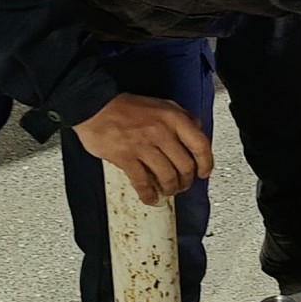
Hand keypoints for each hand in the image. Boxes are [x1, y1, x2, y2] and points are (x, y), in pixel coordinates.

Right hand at [70, 93, 213, 205]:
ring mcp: (144, 146)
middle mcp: (162, 132)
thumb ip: (181, 116)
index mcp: (173, 118)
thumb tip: (197, 128)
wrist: (95, 106)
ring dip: (170, 189)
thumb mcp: (161, 104)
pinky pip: (143, 183)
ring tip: (168, 190)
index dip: (206, 163)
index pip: (200, 145)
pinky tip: (150, 197)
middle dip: (186, 180)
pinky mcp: (126, 158)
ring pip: (167, 177)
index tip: (204, 172)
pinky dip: (149, 195)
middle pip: (185, 166)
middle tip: (183, 184)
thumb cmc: (126, 106)